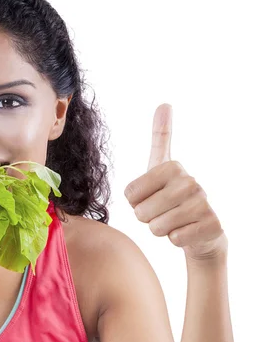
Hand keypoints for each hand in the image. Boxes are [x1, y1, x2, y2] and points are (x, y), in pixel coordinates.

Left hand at [124, 104, 226, 260]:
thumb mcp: (160, 166)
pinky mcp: (212, 225)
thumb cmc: (172, 196)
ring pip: (157, 227)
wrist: (200, 227)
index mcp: (172, 167)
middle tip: (161, 212)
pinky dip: (176, 239)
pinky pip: (174, 239)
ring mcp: (203, 203)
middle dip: (146, 218)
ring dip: (160, 229)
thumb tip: (165, 103)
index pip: (130, 194)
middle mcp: (190, 181)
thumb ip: (161, 136)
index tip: (150, 196)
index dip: (135, 202)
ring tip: (174, 221)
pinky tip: (186, 231)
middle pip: (142, 212)